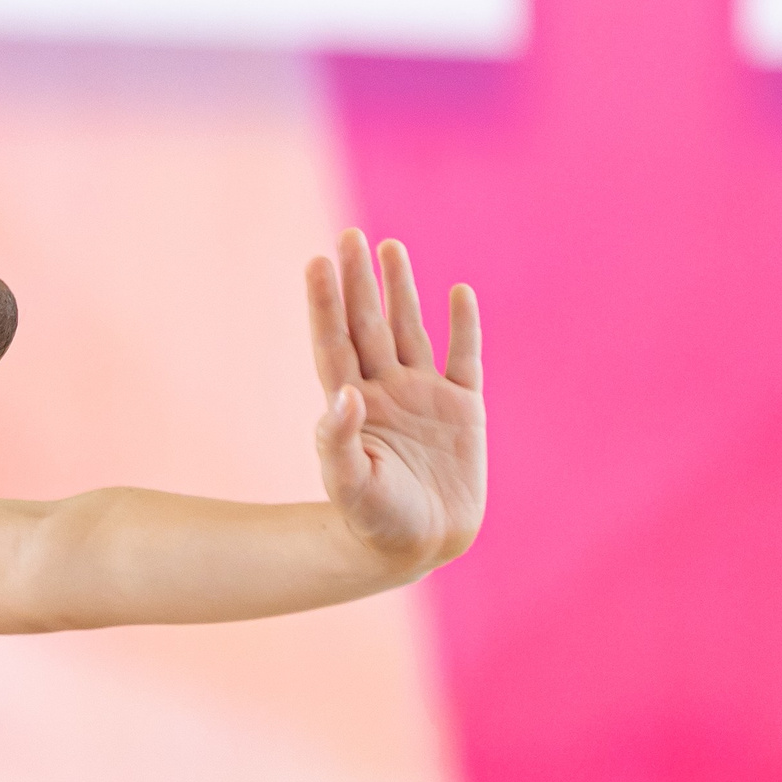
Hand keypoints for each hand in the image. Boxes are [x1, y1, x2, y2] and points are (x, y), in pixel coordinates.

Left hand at [306, 229, 484, 573]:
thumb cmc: (374, 520)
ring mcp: (423, 396)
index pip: (334, 342)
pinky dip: (463, 326)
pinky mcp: (463, 409)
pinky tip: (458, 292)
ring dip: (401, 290)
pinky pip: (464, 358)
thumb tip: (344, 394)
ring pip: (411, 330)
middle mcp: (385, 390)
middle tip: (350, 236)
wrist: (420, 545)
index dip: (325, 303)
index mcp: (351, 405)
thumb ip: (339, 441)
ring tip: (390, 247)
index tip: (317, 261)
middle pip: (368, 324)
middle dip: (359, 282)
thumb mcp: (350, 484)